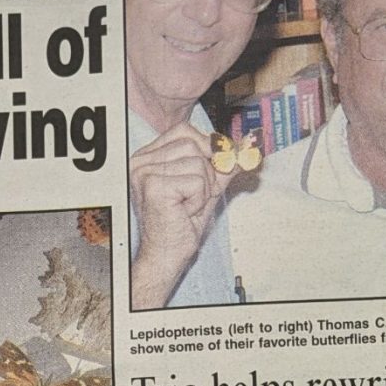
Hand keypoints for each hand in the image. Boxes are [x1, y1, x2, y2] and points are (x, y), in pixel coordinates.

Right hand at [130, 124, 234, 308]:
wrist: (166, 255)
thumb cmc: (181, 224)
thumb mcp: (207, 186)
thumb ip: (223, 164)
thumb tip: (245, 148)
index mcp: (147, 156)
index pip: (184, 130)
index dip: (207, 146)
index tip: (214, 168)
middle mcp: (140, 161)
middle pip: (193, 144)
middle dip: (206, 173)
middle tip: (193, 198)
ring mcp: (144, 172)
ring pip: (198, 163)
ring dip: (203, 189)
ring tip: (187, 205)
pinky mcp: (154, 186)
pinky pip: (197, 181)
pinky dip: (199, 199)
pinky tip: (183, 212)